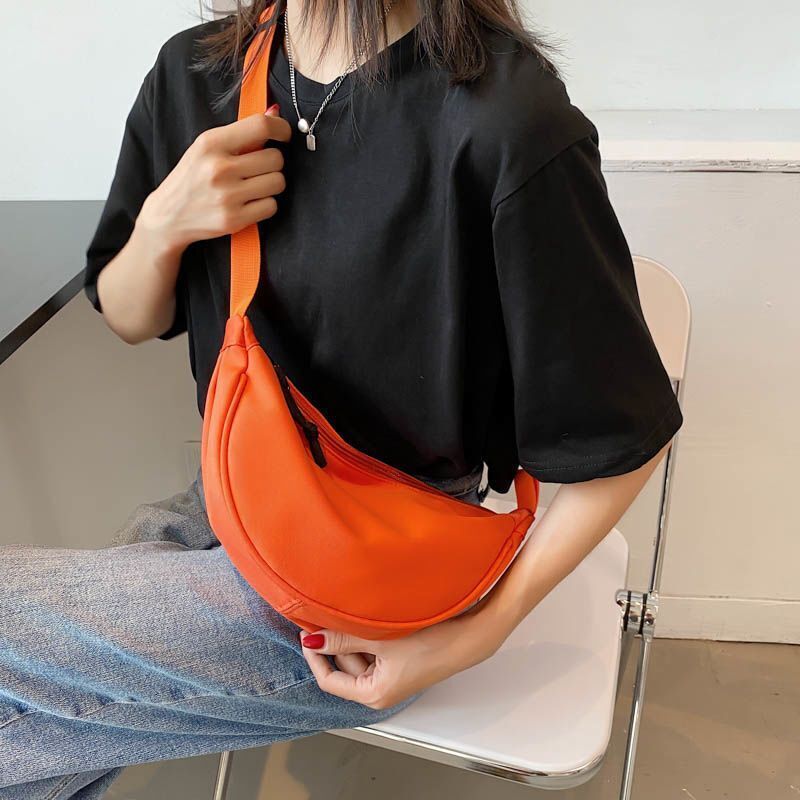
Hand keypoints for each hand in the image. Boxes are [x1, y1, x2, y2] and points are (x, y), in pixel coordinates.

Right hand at [137, 105, 291, 257]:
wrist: (168, 215)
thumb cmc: (191, 178)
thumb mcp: (206, 147)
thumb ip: (239, 132)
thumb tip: (274, 113)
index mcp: (211, 143)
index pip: (260, 126)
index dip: (281, 129)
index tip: (283, 134)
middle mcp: (219, 168)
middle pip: (275, 158)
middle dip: (272, 162)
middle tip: (259, 167)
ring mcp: (227, 196)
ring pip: (277, 182)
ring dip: (271, 184)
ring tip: (253, 185)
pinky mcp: (234, 219)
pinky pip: (271, 206)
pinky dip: (265, 204)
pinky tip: (249, 201)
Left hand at [299, 604, 503, 709]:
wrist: (469, 636)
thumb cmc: (433, 644)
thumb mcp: (380, 640)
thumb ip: (343, 640)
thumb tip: (312, 638)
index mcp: (373, 695)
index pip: (329, 679)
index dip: (315, 655)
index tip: (307, 631)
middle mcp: (380, 690)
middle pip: (343, 666)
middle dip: (335, 641)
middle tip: (326, 614)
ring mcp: (390, 676)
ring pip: (358, 655)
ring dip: (352, 636)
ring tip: (351, 613)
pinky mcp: (400, 662)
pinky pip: (373, 649)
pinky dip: (367, 635)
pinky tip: (369, 617)